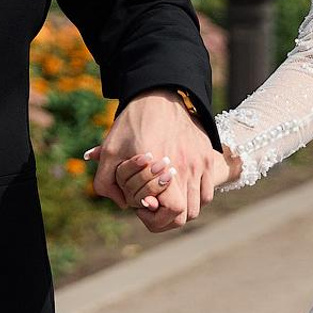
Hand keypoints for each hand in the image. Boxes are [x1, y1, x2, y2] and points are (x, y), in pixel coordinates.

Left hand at [87, 89, 218, 231]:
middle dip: (167, 217)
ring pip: (198, 206)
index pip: (173, 211)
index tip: (143, 205)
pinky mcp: (207, 158)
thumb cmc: (132, 123)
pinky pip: (207, 193)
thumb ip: (105, 182)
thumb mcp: (110, 150)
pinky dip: (195, 198)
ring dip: (182, 208)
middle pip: (186, 214)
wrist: (159, 94)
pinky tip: (179, 188)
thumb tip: (122, 205)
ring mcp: (199, 163)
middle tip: (153, 205)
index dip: (157, 218)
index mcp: (159, 167)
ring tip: (165, 197)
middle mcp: (184, 167)